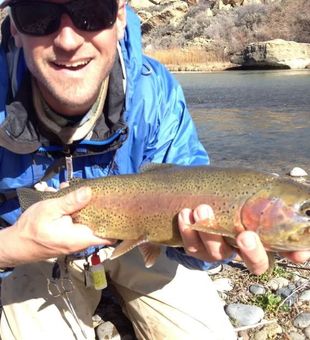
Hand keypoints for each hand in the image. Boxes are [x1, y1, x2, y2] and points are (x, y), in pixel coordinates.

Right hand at [0, 187, 113, 266]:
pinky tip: (67, 196)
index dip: (119, 224)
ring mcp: (75, 239)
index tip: (123, 208)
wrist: (14, 244)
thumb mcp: (51, 210)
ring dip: (84, 205)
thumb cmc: (32, 229)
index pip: (109, 235)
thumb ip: (71, 202)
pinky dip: (76, 209)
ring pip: (87, 220)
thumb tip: (90, 191)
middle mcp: (81, 241)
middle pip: (99, 223)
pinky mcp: (68, 235)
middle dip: (99, 206)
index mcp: (81, 237)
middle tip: (98, 190)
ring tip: (76, 189)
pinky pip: (78, 221)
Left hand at [178, 204, 309, 274]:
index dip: (291, 254)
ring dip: (210, 232)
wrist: (198, 200)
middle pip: (255, 263)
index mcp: (259, 239)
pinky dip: (187, 230)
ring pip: (217, 252)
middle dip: (252, 251)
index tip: (297, 253)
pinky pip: (191, 245)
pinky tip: (185, 214)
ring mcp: (219, 251)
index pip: (283, 250)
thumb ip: (265, 201)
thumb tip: (295, 204)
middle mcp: (241, 251)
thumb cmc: (230, 199)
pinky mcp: (196, 249)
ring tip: (202, 208)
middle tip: (246, 236)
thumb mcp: (247, 197)